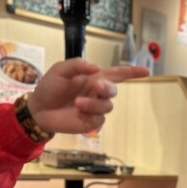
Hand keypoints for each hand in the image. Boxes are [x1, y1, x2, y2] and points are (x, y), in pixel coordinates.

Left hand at [26, 58, 148, 133]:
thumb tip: (96, 68)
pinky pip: (99, 120)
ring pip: (107, 106)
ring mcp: (95, 108)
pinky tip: (78, 113)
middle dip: (107, 88)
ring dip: (94, 103)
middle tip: (96, 87)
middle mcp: (97, 92)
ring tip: (77, 103)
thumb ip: (78, 65)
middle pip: (113, 90)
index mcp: (93, 77)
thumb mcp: (60, 70)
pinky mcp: (91, 122)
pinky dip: (89, 116)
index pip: (117, 74)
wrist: (39, 109)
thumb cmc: (49, 87)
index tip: (147, 72)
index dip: (132, 73)